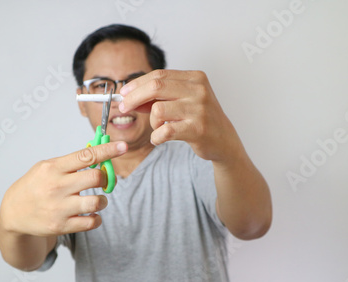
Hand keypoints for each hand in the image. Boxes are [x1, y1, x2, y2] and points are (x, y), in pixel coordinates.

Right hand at [0, 141, 127, 236]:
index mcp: (53, 168)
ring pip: (96, 202)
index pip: (86, 156)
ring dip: (103, 201)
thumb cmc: (35, 186)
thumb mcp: (46, 167)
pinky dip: (96, 218)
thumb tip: (101, 155)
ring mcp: (59, 208)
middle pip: (96, 178)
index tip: (123, 147)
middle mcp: (56, 187)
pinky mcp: (61, 226)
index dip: (108, 150)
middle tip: (104, 181)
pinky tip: (91, 214)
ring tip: (98, 201)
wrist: (13, 212)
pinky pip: (91, 222)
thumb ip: (71, 162)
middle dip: (106, 178)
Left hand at [119, 70, 238, 161]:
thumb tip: (129, 96)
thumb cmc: (200, 118)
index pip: (159, 75)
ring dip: (151, 122)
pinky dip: (156, 136)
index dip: (137, 84)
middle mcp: (199, 90)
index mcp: (195, 78)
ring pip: (158, 110)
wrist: (224, 140)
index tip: (124, 93)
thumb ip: (159, 97)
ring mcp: (199, 109)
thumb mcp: (182, 101)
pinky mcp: (197, 129)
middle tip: (123, 108)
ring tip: (158, 128)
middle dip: (134, 98)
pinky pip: (165, 131)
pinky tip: (160, 138)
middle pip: (156, 87)